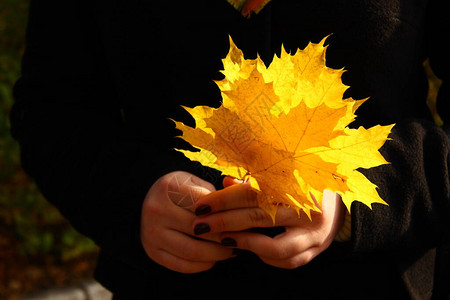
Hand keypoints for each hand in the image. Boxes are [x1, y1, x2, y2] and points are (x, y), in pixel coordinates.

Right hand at [140, 171, 234, 272]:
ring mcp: (151, 233)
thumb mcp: (195, 181)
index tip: (244, 220)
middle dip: (226, 236)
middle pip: (201, 230)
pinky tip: (214, 258)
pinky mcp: (153, 252)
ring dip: (217, 254)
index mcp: (169, 187)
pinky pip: (183, 265)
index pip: (207, 206)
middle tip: (242, 238)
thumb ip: (218, 190)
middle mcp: (156, 210)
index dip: (228, 215)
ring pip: (193, 251)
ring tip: (231, 250)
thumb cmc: (180, 190)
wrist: (147, 200)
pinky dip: (203, 264)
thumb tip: (247, 193)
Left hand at [193, 178, 345, 268]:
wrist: (338, 203)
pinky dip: (263, 257)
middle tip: (201, 225)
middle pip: (259, 219)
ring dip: (243, 244)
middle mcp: (308, 212)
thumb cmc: (303, 186)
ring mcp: (314, 235)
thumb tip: (224, 183)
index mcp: (298, 186)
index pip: (253, 194)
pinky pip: (285, 262)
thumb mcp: (281, 176)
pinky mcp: (315, 251)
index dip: (224, 200)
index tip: (202, 206)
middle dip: (225, 222)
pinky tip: (248, 247)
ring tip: (222, 238)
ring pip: (274, 248)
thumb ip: (253, 181)